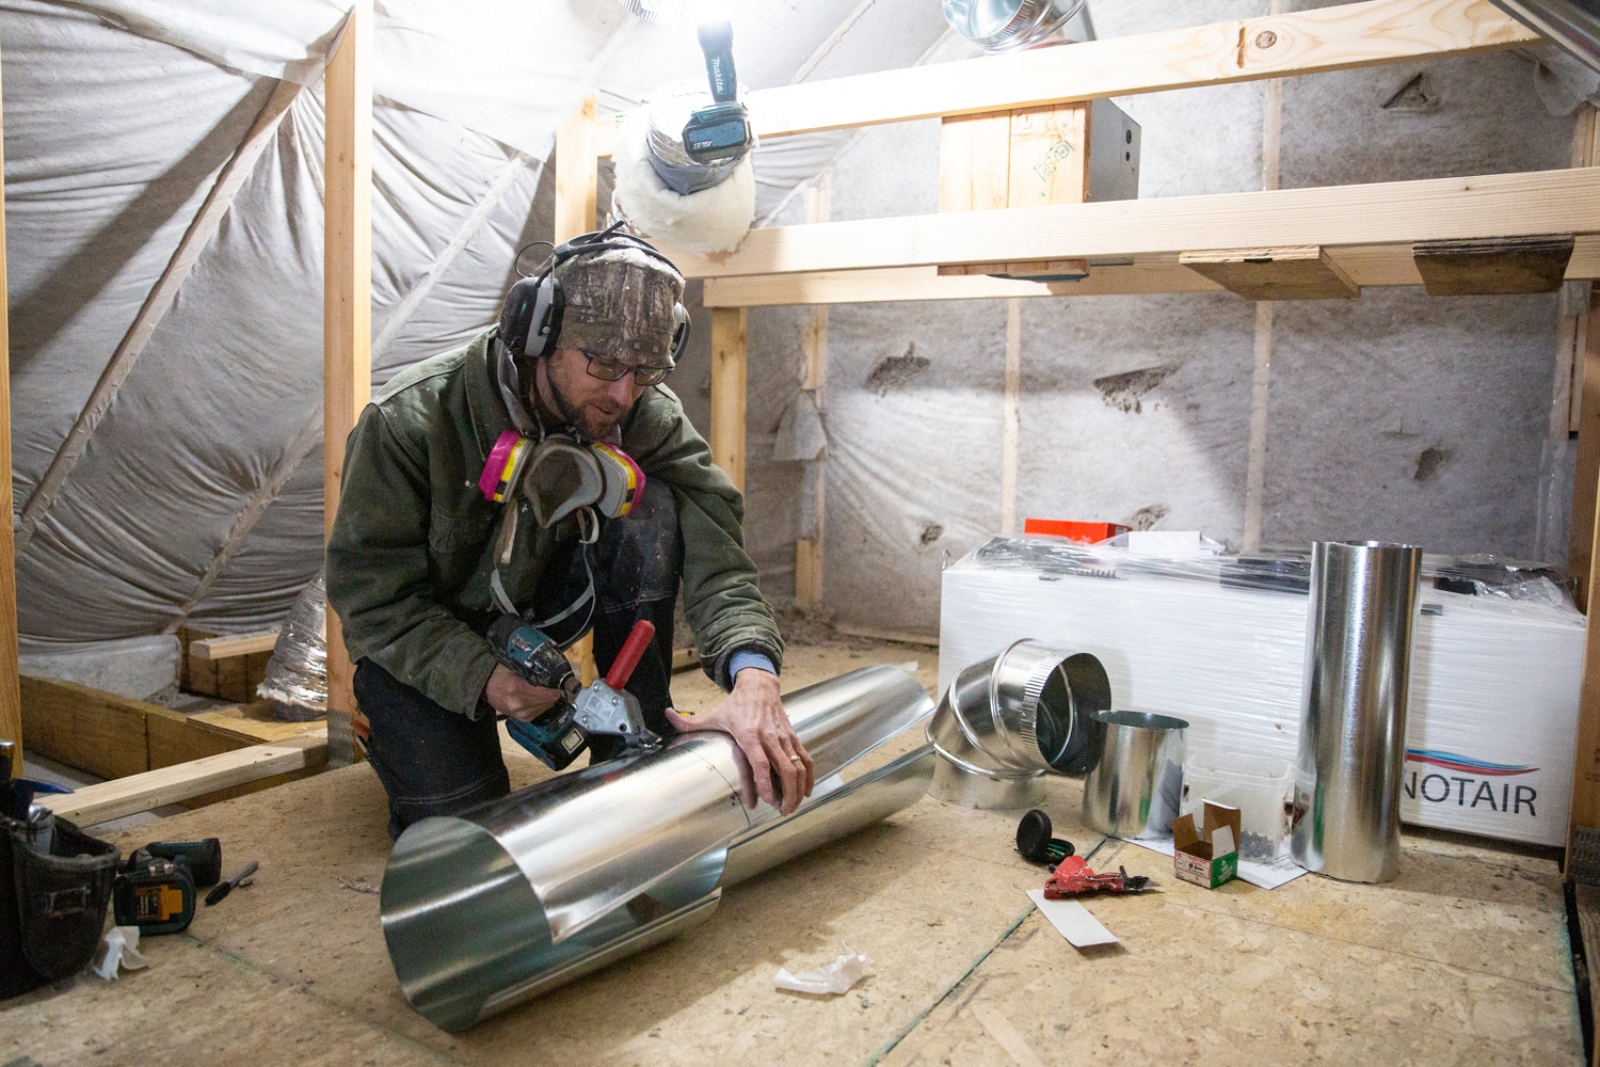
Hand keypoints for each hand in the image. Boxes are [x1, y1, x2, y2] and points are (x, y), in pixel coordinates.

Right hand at [483, 663, 563, 721]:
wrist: (485, 688)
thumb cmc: (499, 674)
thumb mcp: (514, 665)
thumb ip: (531, 669)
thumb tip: (552, 669)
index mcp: (516, 688)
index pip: (548, 692)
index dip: (556, 685)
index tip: (558, 679)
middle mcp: (519, 703)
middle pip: (550, 699)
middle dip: (554, 690)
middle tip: (553, 682)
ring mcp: (521, 713)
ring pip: (547, 706)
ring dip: (549, 698)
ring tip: (545, 688)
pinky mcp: (523, 719)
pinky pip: (541, 711)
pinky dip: (543, 704)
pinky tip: (538, 696)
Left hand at [667, 669, 813, 814]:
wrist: (760, 686)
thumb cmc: (735, 704)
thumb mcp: (712, 713)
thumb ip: (689, 721)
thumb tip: (667, 715)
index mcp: (749, 734)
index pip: (760, 761)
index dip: (764, 781)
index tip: (767, 800)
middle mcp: (769, 737)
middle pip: (785, 768)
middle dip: (787, 793)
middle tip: (783, 811)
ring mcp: (784, 738)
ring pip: (798, 766)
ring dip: (798, 789)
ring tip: (792, 806)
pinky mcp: (793, 737)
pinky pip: (806, 759)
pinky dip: (808, 776)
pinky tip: (806, 791)